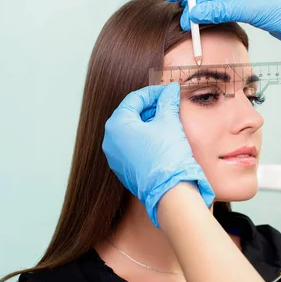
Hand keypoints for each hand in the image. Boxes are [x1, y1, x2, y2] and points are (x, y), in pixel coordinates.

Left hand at [102, 83, 213, 226]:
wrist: (169, 191)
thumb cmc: (167, 155)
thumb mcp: (169, 122)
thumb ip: (167, 102)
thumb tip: (170, 90)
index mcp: (116, 125)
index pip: (134, 99)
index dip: (153, 93)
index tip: (168, 91)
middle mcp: (110, 140)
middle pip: (131, 115)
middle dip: (151, 108)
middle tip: (169, 104)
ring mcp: (115, 157)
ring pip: (131, 131)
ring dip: (149, 123)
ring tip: (168, 120)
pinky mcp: (123, 169)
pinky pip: (132, 146)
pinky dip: (145, 138)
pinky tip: (161, 137)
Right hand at [165, 0, 280, 56]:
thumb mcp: (248, 8)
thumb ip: (219, 10)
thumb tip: (195, 13)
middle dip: (195, 3)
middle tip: (183, 18)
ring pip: (215, 0)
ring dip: (203, 12)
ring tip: (190, 25)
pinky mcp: (245, 4)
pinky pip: (222, 8)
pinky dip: (213, 16)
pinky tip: (203, 23)